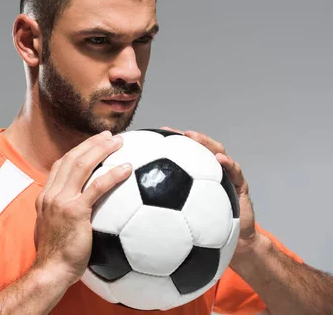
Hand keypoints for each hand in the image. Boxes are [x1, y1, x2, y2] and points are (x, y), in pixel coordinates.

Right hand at [32, 130, 132, 286]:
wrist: (51, 271)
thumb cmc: (56, 259)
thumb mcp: (52, 231)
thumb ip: (63, 218)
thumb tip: (81, 218)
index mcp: (45, 197)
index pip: (60, 166)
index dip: (77, 151)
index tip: (92, 145)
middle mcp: (51, 194)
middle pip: (71, 158)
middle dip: (91, 143)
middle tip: (109, 136)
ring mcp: (61, 200)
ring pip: (82, 165)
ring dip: (101, 149)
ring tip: (118, 142)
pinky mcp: (75, 211)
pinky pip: (97, 187)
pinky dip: (113, 175)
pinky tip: (128, 168)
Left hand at [161, 127, 257, 262]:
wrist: (236, 244)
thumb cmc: (206, 232)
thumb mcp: (182, 222)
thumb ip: (162, 214)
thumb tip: (134, 211)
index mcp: (195, 179)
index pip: (182, 156)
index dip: (168, 144)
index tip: (151, 135)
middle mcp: (209, 174)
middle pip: (197, 148)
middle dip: (183, 137)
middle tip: (168, 131)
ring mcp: (226, 176)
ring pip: (216, 152)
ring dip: (205, 142)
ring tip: (193, 137)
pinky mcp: (240, 185)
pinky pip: (235, 172)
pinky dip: (229, 164)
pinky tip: (220, 161)